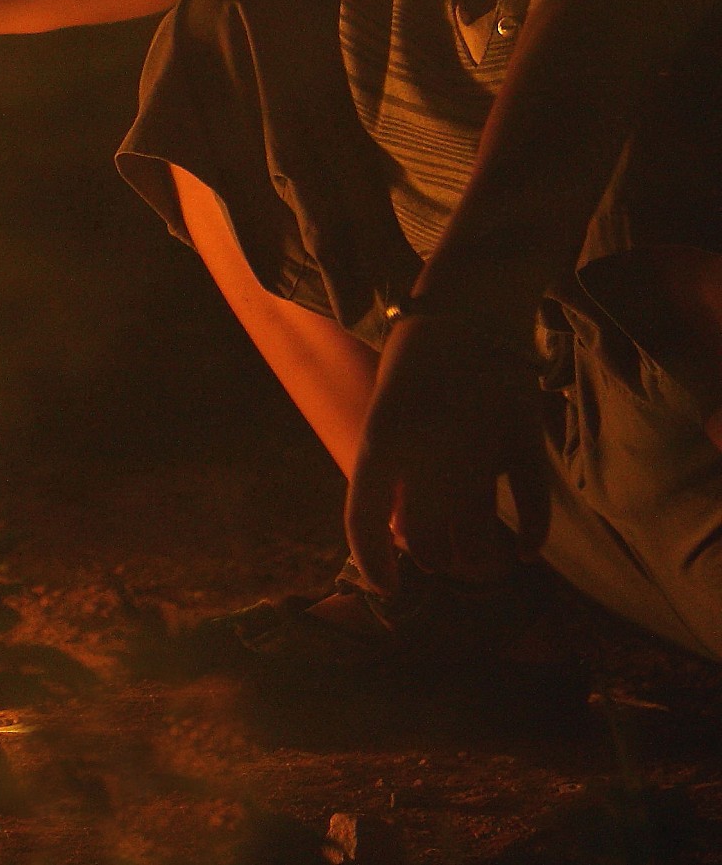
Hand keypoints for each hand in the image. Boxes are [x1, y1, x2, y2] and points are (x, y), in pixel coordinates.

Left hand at [346, 310, 550, 591]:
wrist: (465, 304)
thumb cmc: (418, 365)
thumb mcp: (386, 415)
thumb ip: (390, 469)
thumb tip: (399, 530)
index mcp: (377, 440)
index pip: (363, 520)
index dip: (371, 562)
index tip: (387, 589)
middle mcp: (424, 448)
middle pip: (424, 536)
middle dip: (430, 559)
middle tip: (438, 563)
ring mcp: (476, 443)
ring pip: (474, 529)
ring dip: (474, 557)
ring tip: (477, 563)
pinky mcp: (521, 434)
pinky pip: (530, 501)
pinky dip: (530, 534)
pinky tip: (524, 551)